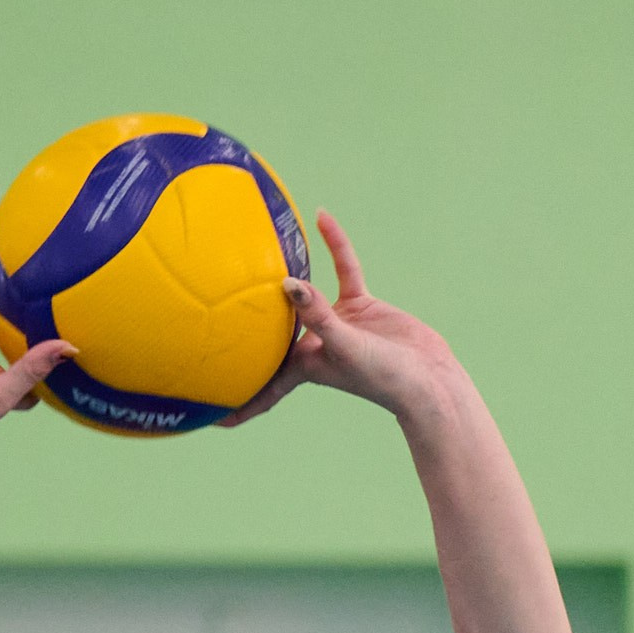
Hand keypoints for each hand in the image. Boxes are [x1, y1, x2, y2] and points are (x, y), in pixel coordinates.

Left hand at [219, 210, 466, 426]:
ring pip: (303, 292)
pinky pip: (343, 267)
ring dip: (285, 274)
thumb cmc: (382, 375)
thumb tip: (286, 283)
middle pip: (270, 333)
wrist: (428, 376)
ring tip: (255, 250)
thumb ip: (316, 314)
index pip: (260, 386)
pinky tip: (321, 218)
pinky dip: (334, 244)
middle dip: (243, 327)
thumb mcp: (343, 345)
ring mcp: (334, 321)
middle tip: (205, 310)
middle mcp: (312, 344)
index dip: (235, 400)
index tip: (206, 414)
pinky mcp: (359, 304)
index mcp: (301, 366)